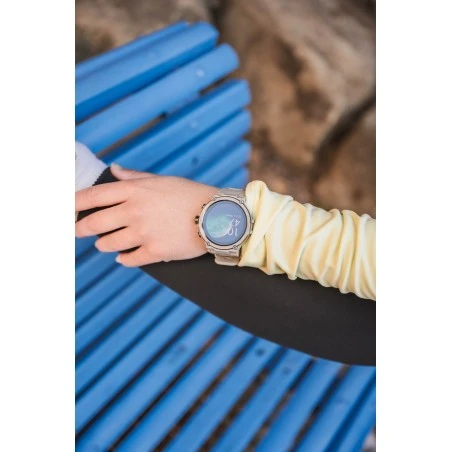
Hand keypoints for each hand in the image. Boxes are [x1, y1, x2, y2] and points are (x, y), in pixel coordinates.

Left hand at [75, 164, 217, 266]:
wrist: (217, 215)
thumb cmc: (190, 194)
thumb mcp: (162, 180)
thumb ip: (135, 177)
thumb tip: (115, 171)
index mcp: (135, 191)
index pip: (93, 196)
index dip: (73, 204)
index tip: (64, 209)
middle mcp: (134, 211)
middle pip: (93, 224)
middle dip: (80, 229)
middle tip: (77, 231)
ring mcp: (144, 233)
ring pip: (107, 244)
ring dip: (104, 244)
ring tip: (106, 243)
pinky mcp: (155, 252)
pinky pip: (128, 260)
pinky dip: (124, 259)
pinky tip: (125, 256)